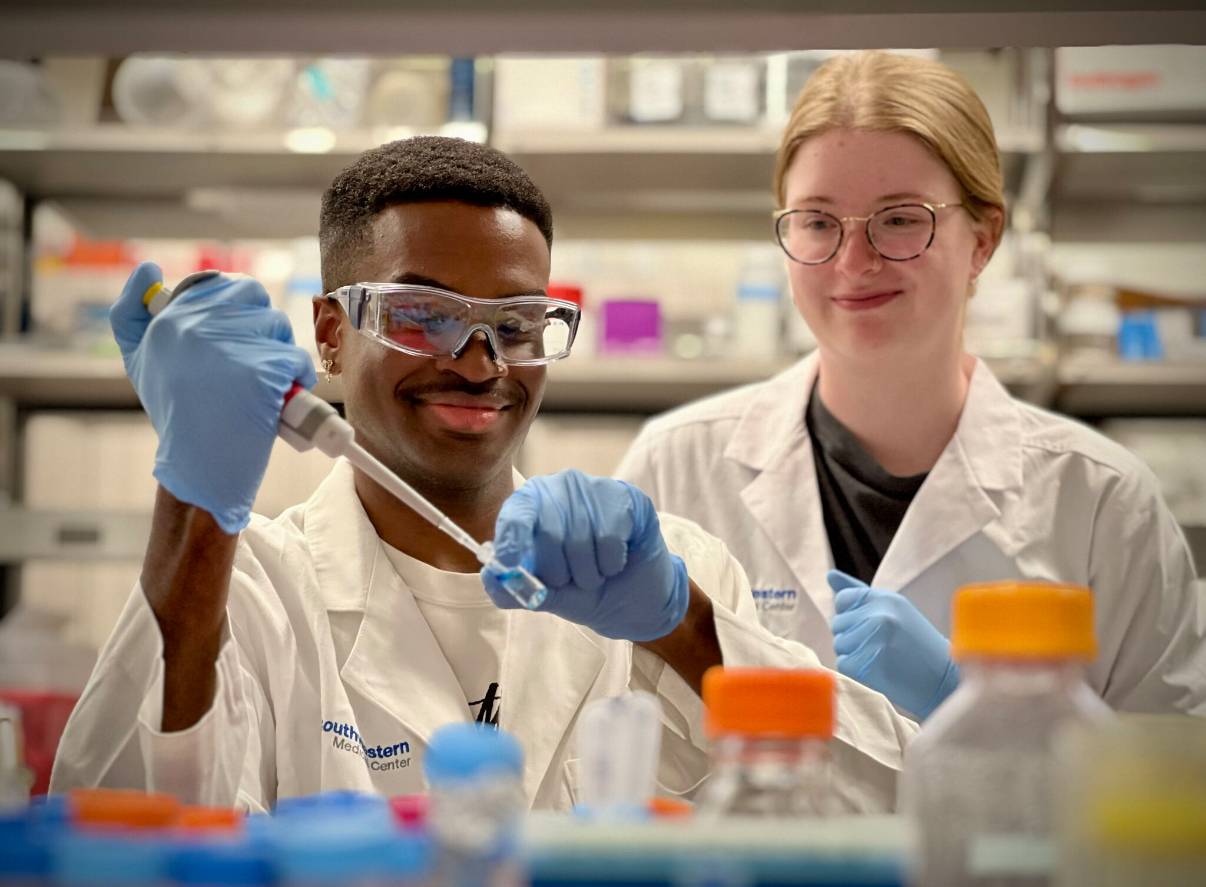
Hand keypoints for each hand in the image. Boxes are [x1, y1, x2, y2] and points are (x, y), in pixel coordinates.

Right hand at [111, 262, 315, 533]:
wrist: (199, 468)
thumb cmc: (177, 413)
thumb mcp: (141, 361)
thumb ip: (132, 313)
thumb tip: (147, 267)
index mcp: (168, 320)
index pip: (223, 283)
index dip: (239, 307)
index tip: (238, 335)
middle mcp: (196, 328)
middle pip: (255, 298)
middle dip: (262, 325)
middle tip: (255, 359)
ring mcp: (231, 348)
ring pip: (278, 328)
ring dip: (281, 354)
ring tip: (263, 385)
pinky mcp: (263, 372)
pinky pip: (296, 359)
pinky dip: (298, 379)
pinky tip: (282, 398)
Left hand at [483, 470, 688, 641]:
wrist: (638, 599)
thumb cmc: (586, 591)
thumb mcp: (547, 596)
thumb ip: (514, 589)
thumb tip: (490, 577)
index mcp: (532, 506)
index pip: (516, 514)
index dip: (511, 539)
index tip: (511, 562)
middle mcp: (559, 488)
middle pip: (549, 533)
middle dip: (560, 573)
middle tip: (572, 581)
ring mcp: (593, 489)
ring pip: (581, 538)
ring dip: (589, 573)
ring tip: (596, 574)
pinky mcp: (626, 497)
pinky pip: (610, 536)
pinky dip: (611, 563)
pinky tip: (616, 561)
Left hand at [828, 569, 958, 719]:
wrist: (943, 681)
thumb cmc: (917, 644)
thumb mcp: (895, 609)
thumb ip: (859, 593)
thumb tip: (829, 575)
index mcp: (886, 598)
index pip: (843, 600)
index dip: (851, 615)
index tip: (871, 626)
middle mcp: (879, 615)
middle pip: (837, 623)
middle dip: (852, 636)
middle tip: (880, 646)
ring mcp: (874, 640)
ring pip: (839, 644)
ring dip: (853, 654)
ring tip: (881, 658)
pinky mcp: (869, 665)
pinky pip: (843, 664)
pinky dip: (856, 671)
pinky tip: (878, 670)